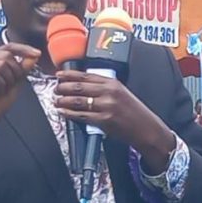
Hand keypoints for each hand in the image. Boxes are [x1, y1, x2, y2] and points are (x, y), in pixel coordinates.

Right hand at [0, 43, 39, 146]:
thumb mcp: (15, 83)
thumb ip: (23, 68)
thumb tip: (34, 55)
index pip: (8, 46)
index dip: (24, 49)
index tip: (38, 53)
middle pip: (5, 55)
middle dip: (15, 71)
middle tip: (11, 85)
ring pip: (0, 64)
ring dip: (7, 80)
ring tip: (2, 90)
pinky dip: (0, 85)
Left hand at [54, 70, 173, 171]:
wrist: (146, 128)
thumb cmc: (134, 112)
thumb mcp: (121, 92)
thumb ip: (104, 87)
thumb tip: (83, 86)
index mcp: (113, 83)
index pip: (86, 75)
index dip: (69, 74)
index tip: (59, 74)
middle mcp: (109, 92)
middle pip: (79, 87)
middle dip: (63, 87)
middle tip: (55, 89)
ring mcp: (106, 106)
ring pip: (78, 101)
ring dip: (63, 101)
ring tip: (56, 101)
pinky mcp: (104, 120)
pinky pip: (81, 116)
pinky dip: (69, 113)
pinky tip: (63, 112)